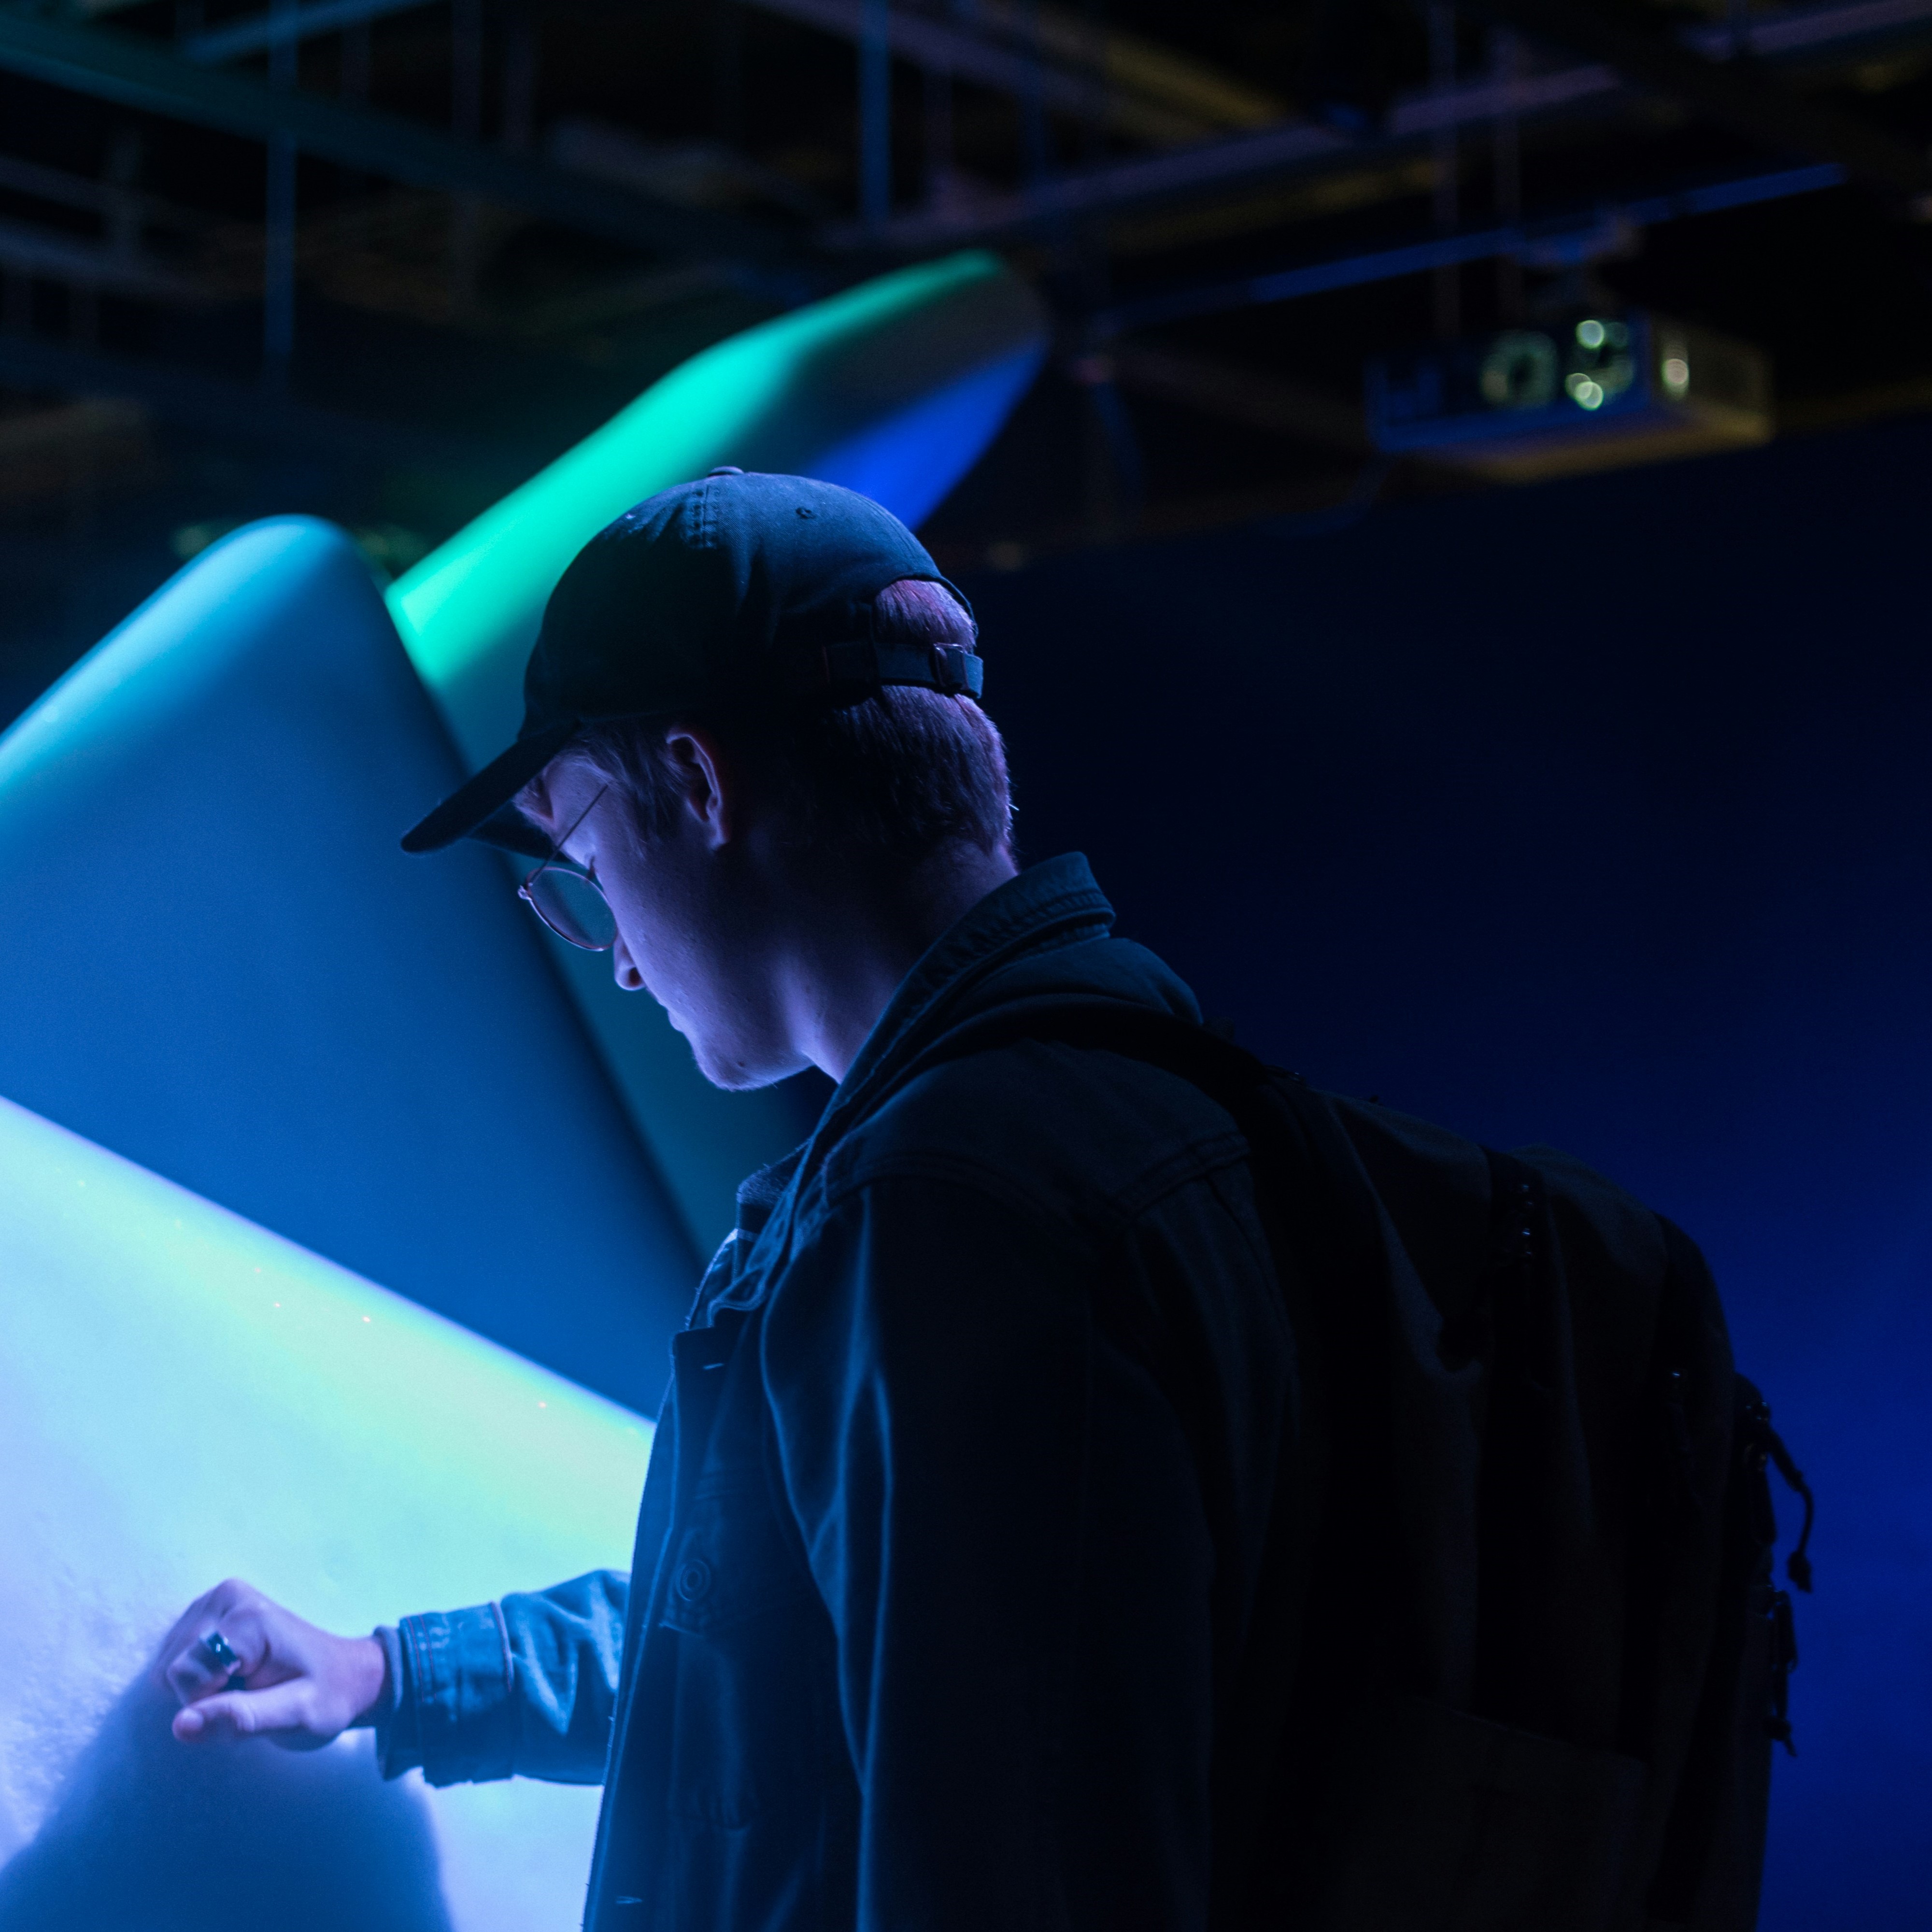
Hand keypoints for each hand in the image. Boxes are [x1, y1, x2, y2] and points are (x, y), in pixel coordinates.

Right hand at [156, 1578, 388, 1749]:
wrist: (345, 1677)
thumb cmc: (327, 1697)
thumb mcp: (296, 1717)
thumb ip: (240, 1720)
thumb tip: (180, 1724)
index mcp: (249, 1616)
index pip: (185, 1675)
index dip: (211, 1705)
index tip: (255, 1699)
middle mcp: (226, 1597)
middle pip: (173, 1669)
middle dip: (204, 1696)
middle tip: (252, 1693)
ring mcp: (214, 1602)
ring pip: (169, 1667)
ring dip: (201, 1688)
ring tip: (246, 1684)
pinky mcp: (206, 1614)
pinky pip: (174, 1661)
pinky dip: (198, 1678)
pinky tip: (232, 1676)